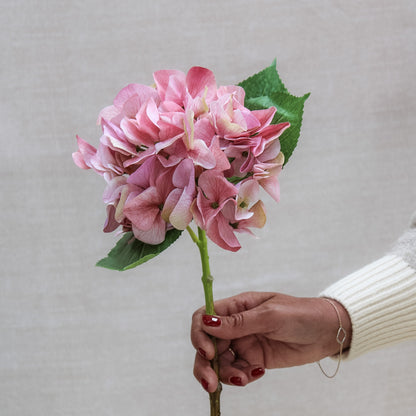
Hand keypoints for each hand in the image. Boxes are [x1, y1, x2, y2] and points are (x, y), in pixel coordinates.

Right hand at [191, 291, 351, 391]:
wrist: (328, 332)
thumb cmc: (301, 314)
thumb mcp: (270, 315)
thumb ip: (239, 322)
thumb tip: (207, 322)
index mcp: (237, 306)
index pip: (205, 316)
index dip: (200, 334)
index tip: (207, 351)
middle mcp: (236, 325)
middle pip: (208, 343)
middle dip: (205, 364)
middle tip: (211, 382)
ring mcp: (245, 343)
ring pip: (220, 361)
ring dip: (224, 374)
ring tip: (242, 380)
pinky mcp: (254, 360)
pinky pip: (238, 372)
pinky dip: (240, 377)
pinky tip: (257, 374)